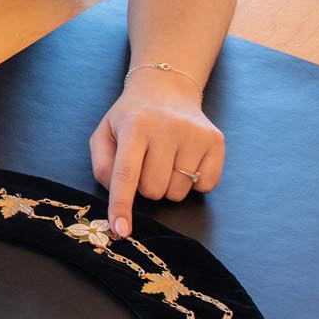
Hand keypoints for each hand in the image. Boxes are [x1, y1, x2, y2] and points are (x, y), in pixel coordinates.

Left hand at [89, 67, 223, 235]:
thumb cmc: (131, 117)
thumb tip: (116, 195)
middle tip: (147, 163)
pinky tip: (185, 159)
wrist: (166, 88)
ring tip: (166, 159)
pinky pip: (205, 186)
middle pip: (154, 190)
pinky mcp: (216, 141)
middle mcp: (167, 127)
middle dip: (146, 186)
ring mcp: (195, 134)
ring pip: (178, 192)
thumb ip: (102, 165)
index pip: (126, 174)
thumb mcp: (105, 133)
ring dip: (169, 184)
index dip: (122, 205)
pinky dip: (193, 182)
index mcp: (135, 126)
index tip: (121, 230)